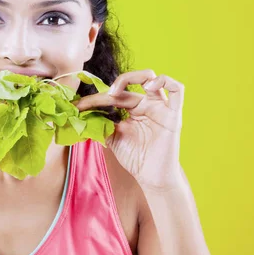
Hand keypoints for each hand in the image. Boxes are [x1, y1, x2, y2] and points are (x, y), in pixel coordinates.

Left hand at [73, 69, 184, 190]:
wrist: (151, 177)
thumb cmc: (135, 158)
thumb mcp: (112, 138)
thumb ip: (100, 123)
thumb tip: (80, 114)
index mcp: (133, 107)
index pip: (113, 95)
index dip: (94, 98)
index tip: (76, 106)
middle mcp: (147, 103)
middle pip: (128, 84)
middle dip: (106, 90)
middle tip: (92, 102)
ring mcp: (161, 107)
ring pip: (151, 77)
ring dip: (132, 77)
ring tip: (116, 91)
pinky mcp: (173, 114)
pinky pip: (177, 89)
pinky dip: (163, 81)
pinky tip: (147, 87)